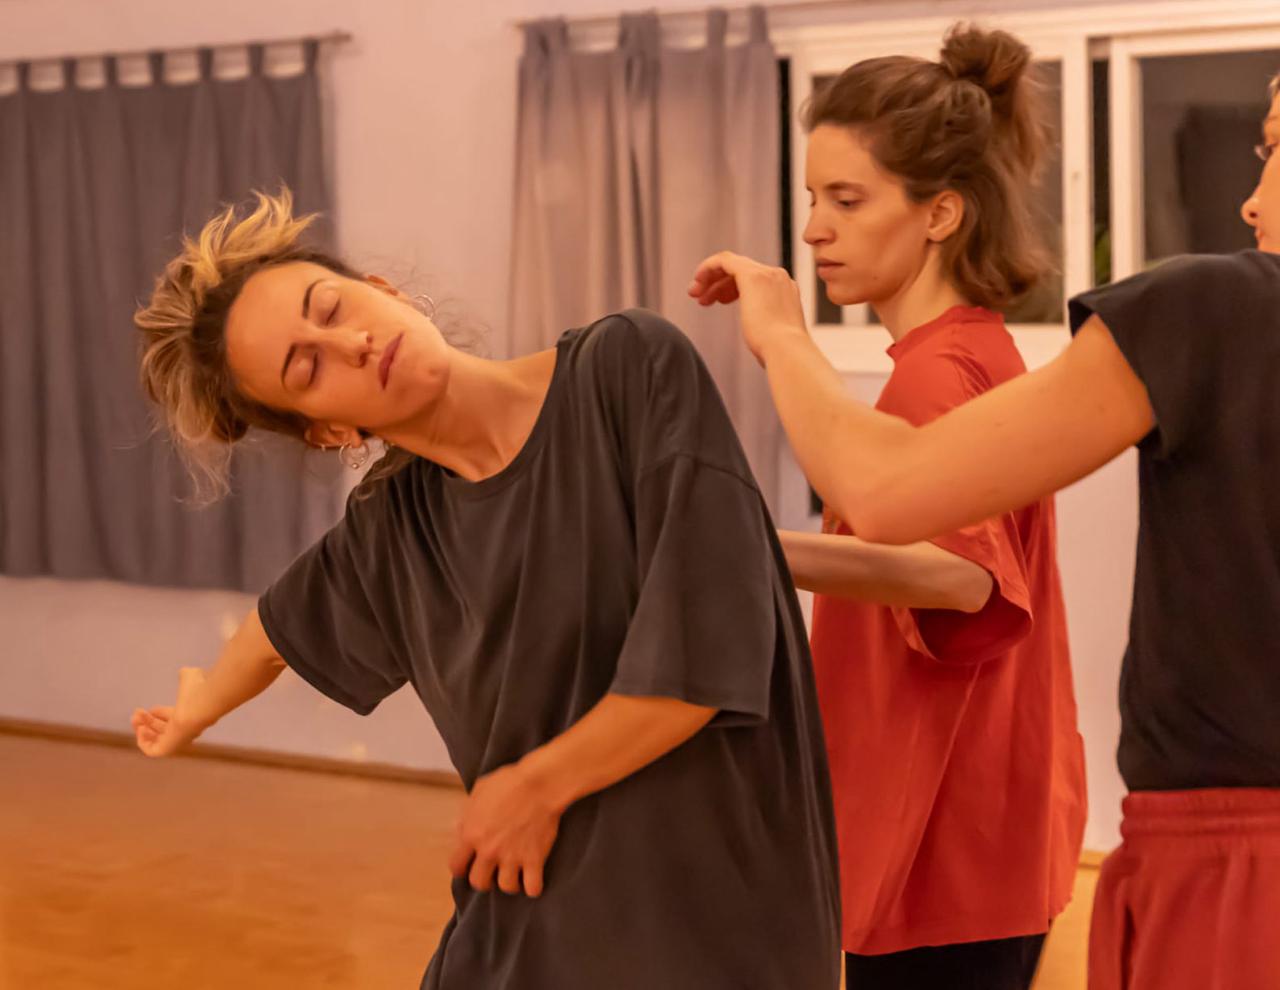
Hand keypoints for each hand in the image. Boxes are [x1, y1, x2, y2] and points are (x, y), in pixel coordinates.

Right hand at [130, 667, 211, 756]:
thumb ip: (186, 675)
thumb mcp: (190, 677)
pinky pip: (154, 751)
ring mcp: (179, 739)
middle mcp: (185, 729)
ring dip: (142, 729)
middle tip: (136, 713)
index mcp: (191, 715)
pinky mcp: (171, 748)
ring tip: (135, 718)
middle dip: (147, 721)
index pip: (172, 719)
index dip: (158, 714)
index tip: (148, 708)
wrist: (204, 703)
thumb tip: (185, 672)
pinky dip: (143, 742)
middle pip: (163, 730)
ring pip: (157, 739)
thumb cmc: (199, 689)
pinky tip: (141, 729)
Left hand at [448, 761, 562, 897]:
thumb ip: (467, 814)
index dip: (461, 868)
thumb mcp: (478, 792)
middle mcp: (489, 850)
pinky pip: (533, 888)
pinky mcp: (534, 859)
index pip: (456, 866)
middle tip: (493, 872)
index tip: (468, 867)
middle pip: (479, 882)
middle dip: (485, 879)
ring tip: (514, 875)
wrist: (539, 783)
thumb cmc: (509, 782)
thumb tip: (460, 829)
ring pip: (506, 887)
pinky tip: (533, 879)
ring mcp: (512, 856)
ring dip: (510, 882)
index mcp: (471, 834)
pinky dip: (533, 887)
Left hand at [688, 251, 808, 363]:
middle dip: (718, 283)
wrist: (786, 351)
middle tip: (701, 299)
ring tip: (696, 296)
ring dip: (710, 279)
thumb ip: (764, 324)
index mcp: (784, 290)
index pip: (754, 279)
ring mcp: (766, 274)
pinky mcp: (751, 275)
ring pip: (731, 265)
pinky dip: (707, 268)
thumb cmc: (777, 353)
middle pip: (741, 270)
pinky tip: (697, 282)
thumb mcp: (771, 334)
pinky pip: (724, 260)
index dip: (732, 287)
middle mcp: (777, 277)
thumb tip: (757, 332)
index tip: (718, 302)